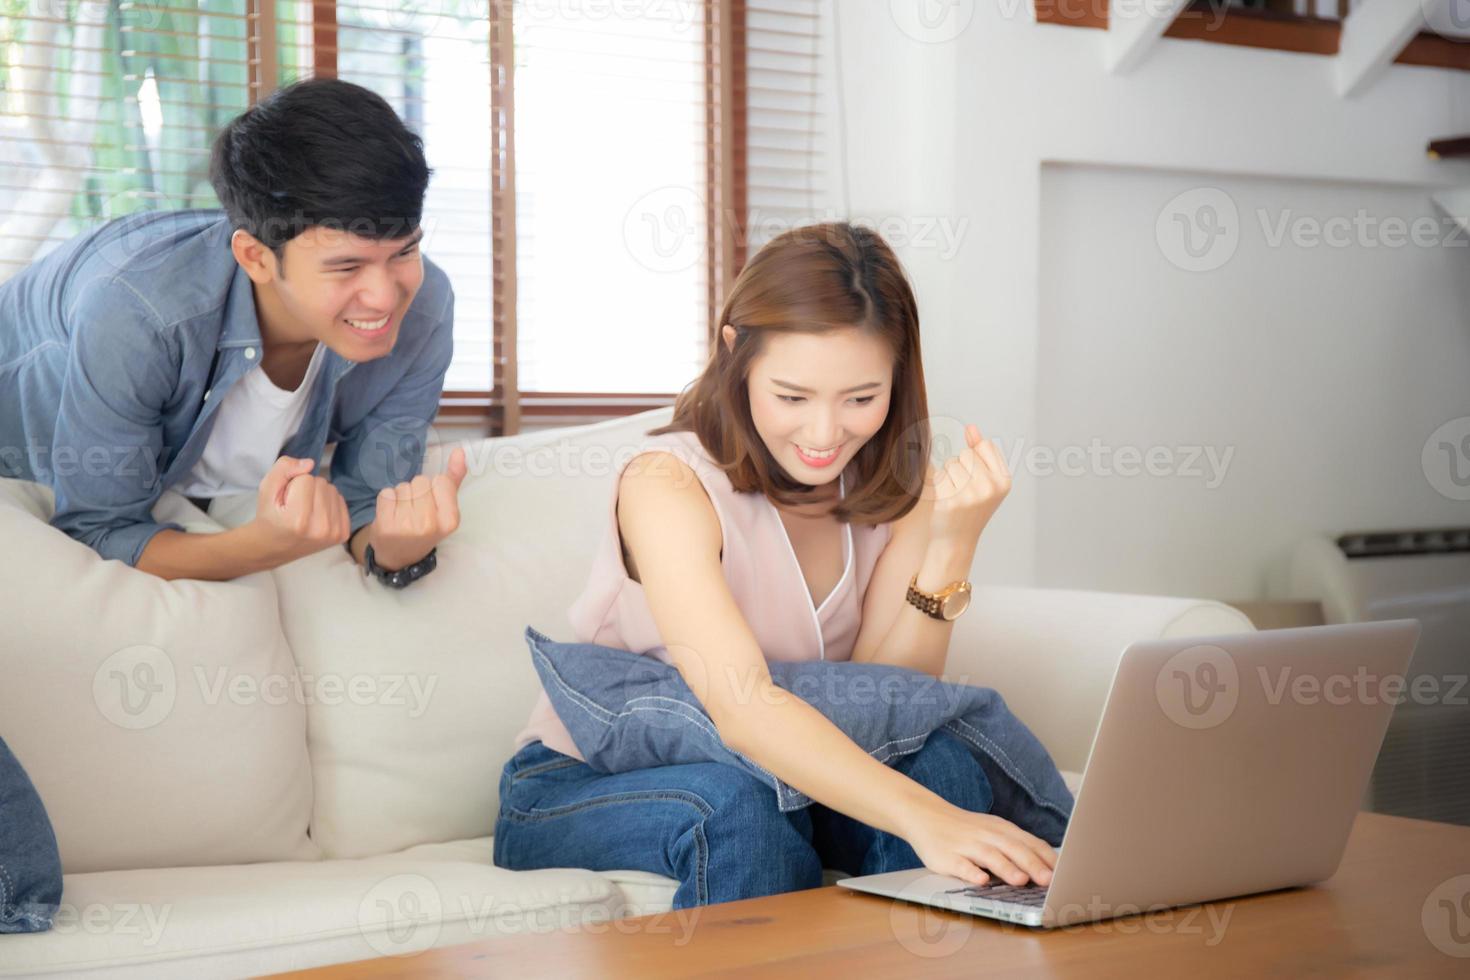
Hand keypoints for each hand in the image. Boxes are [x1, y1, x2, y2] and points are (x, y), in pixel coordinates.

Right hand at [248, 456, 351, 562]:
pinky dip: (328, 503)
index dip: (293, 484)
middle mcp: (320, 529)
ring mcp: (334, 533)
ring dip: (318, 495)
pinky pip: (341, 500)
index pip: (306, 478)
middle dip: (307, 489)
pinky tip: (316, 516)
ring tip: (304, 511)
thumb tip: (310, 463)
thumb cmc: (270, 515)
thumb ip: (283, 469)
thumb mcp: (266, 488)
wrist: (273, 546)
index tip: (286, 501)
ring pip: (332, 490)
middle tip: (294, 507)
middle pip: (322, 483)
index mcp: (298, 520)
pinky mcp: (343, 534)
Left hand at [367, 446, 467, 569]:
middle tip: (416, 510)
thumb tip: (459, 451)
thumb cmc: (425, 527)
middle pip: (421, 481)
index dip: (434, 488)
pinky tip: (390, 514)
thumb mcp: (445, 508)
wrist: (400, 556)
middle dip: (417, 491)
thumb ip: (454, 479)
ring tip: (403, 513)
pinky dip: (387, 500)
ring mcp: (407, 526)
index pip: (441, 480)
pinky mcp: (385, 526)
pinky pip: (386, 493)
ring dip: (401, 496)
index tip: (432, 505)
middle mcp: (430, 524)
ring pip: (403, 486)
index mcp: (450, 520)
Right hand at [902, 796, 1056, 887]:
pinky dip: (971, 872)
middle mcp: (987, 835)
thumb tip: (1050, 868)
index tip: (1066, 873)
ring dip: (1005, 868)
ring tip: (1020, 881)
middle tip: (1049, 881)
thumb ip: (1018, 847)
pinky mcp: (947, 856)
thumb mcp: (994, 832)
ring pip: (989, 856)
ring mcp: (967, 845)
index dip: (1048, 859)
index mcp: (1002, 829)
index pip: (1031, 843)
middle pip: (1013, 849)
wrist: (925, 815)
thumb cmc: (967, 830)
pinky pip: (960, 865)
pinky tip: (980, 880)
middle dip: (1032, 864)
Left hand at [925, 424, 1010, 550]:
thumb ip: (978, 451)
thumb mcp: (984, 480)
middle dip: (961, 467)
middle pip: (966, 454)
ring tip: (955, 496)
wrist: (956, 540)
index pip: (984, 445)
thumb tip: (971, 427)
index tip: (976, 478)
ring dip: (948, 476)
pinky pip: (939, 476)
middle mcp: (990, 487)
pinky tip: (945, 501)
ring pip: (951, 463)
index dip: (975, 458)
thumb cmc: (971, 507)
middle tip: (964, 490)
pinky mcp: (951, 501)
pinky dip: (939, 486)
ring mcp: (971, 495)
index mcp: (1004, 481)